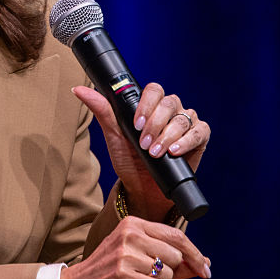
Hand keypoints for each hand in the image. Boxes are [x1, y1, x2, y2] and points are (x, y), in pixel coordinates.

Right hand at [58, 216, 210, 278]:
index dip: (195, 253)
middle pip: (175, 255)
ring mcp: (124, 254)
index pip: (175, 234)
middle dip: (172, 271)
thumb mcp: (134, 254)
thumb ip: (167, 256)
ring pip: (167, 273)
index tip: (205, 268)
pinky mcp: (122, 275)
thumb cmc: (106, 271)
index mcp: (132, 224)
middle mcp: (129, 234)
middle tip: (155, 277)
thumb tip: (202, 264)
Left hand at [72, 82, 209, 217]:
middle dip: (155, 125)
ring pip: (183, 118)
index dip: (146, 105)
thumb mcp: (114, 136)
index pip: (154, 90)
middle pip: (170, 103)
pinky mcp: (199, 138)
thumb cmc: (129, 160)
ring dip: (167, 136)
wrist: (143, 188)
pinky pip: (200, 131)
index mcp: (151, 105)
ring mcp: (186, 123)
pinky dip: (187, 141)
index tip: (137, 124)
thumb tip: (79, 90)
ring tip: (155, 152)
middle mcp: (170, 110)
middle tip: (144, 144)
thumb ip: (102, 111)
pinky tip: (175, 151)